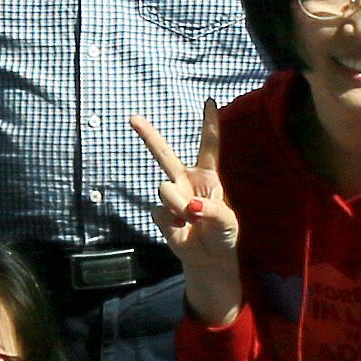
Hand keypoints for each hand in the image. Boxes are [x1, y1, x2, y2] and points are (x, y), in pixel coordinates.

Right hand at [131, 102, 242, 313]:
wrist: (209, 259)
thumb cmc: (224, 235)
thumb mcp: (227, 222)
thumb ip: (211, 209)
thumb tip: (190, 205)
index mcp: (208, 176)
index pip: (209, 146)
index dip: (209, 123)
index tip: (210, 100)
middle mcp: (186, 181)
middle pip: (165, 154)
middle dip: (148, 135)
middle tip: (133, 118)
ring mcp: (172, 196)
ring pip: (165, 189)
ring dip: (179, 205)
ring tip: (192, 220)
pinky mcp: (161, 213)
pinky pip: (161, 212)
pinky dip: (172, 223)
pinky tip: (180, 230)